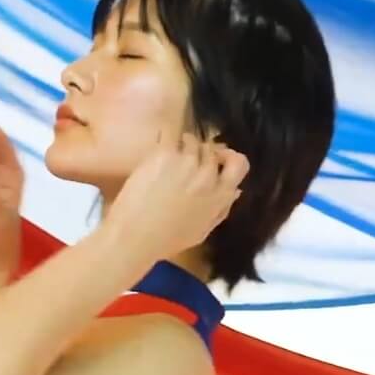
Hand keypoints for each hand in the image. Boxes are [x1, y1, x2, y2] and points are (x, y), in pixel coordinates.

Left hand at [103, 131, 247, 261]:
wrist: (135, 236)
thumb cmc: (167, 240)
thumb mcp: (203, 231)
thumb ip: (221, 209)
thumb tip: (235, 191)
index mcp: (220, 195)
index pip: (239, 163)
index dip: (229, 157)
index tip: (219, 158)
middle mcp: (208, 175)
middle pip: (211, 150)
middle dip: (201, 153)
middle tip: (185, 160)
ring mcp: (187, 162)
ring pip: (192, 140)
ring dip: (183, 144)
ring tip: (169, 156)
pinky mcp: (165, 154)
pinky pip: (171, 134)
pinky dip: (166, 136)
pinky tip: (159, 145)